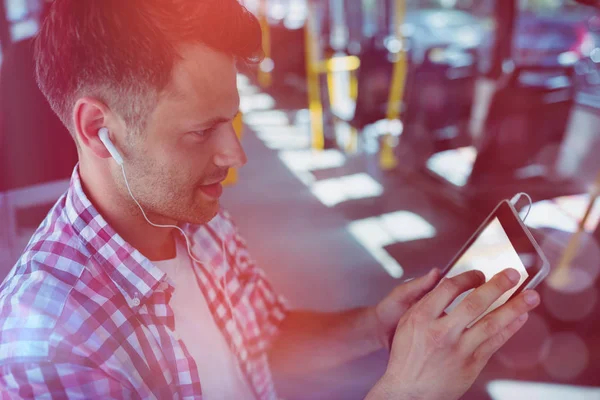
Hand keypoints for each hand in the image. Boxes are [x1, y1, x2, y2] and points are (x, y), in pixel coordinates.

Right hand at [367, 268, 540, 399]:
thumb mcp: (406, 323)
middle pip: (474, 303)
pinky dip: (510, 328)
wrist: (408, 391)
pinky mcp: (470, 365)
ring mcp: (458, 350)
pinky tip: (520, 317)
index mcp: (422, 317)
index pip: (449, 288)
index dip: (468, 277)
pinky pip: (495, 343)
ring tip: (532, 296)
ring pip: (491, 323)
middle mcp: (441, 332)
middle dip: (498, 286)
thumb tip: (442, 277)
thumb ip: (424, 300)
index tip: (480, 274)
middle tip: (513, 274)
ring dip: (514, 307)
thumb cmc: (407, 355)